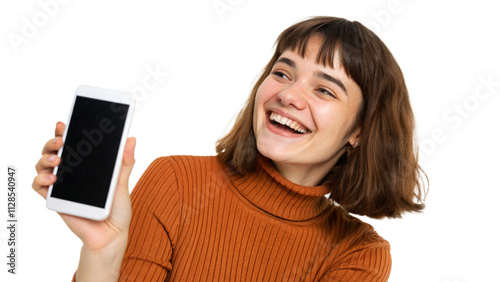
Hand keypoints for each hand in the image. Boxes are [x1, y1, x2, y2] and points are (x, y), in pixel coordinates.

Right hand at [32, 121, 134, 256]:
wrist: (111, 235)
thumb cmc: (117, 209)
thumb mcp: (122, 183)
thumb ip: (124, 162)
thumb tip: (131, 139)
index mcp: (87, 166)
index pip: (72, 143)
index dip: (65, 131)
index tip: (65, 123)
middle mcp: (72, 173)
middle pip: (54, 150)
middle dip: (53, 141)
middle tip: (62, 140)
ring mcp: (62, 186)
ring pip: (43, 164)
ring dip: (45, 158)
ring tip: (58, 160)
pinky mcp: (56, 200)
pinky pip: (39, 186)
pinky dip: (41, 179)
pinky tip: (52, 179)